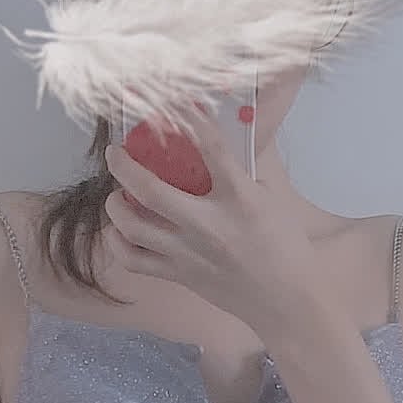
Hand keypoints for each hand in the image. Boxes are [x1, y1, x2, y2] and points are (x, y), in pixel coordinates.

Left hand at [102, 97, 326, 345]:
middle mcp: (208, 225)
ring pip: (134, 228)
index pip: (209, 146)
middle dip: (124, 166)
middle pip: (151, 190)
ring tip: (116, 195)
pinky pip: (135, 261)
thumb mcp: (270, 199)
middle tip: (114, 153)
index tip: (167, 101)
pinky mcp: (180, 276)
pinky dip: (119, 244)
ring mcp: (190, 253)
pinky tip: (119, 232)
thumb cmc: (284, 248)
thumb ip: (241, 172)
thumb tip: (218, 147)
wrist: (287, 302)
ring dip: (116, 206)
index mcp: (239, 199)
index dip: (186, 117)